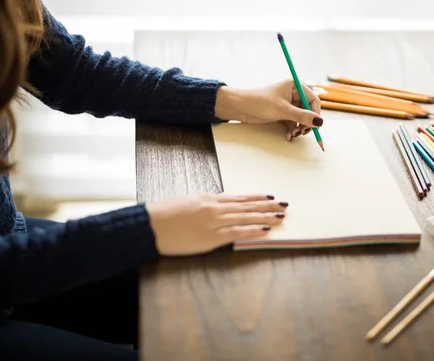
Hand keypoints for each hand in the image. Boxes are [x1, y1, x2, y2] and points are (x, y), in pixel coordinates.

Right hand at [145, 193, 287, 255]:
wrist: (149, 225)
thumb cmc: (162, 214)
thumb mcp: (184, 202)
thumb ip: (201, 204)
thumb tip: (212, 206)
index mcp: (208, 199)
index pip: (238, 198)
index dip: (255, 198)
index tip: (269, 196)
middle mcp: (214, 208)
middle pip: (247, 206)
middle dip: (266, 206)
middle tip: (284, 205)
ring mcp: (214, 222)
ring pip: (246, 218)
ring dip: (265, 217)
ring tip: (280, 216)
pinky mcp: (211, 238)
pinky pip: (237, 233)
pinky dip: (252, 230)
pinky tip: (265, 230)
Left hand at [214, 80, 322, 140]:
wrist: (240, 107)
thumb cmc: (259, 102)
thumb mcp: (282, 110)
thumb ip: (302, 116)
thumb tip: (320, 122)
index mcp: (295, 86)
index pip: (313, 100)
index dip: (316, 114)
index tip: (315, 126)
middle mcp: (293, 94)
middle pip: (309, 110)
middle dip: (307, 123)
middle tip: (303, 133)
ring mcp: (288, 104)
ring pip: (301, 118)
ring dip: (300, 128)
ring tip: (294, 135)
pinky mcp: (282, 113)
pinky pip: (293, 122)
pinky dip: (293, 129)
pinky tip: (289, 136)